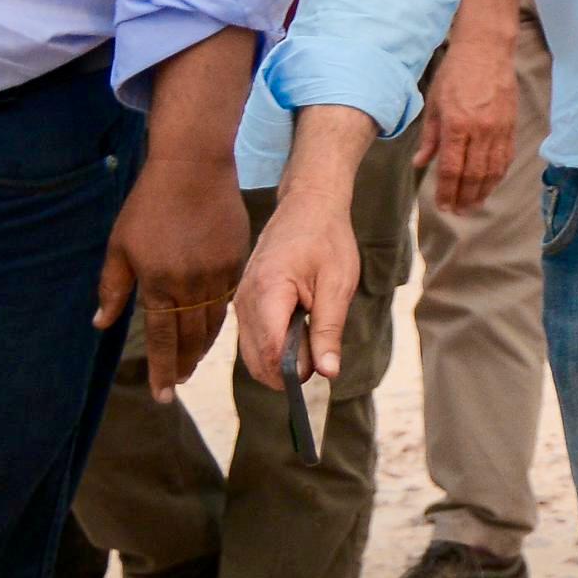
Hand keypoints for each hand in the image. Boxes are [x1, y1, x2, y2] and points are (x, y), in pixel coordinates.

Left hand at [98, 141, 250, 391]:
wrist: (193, 168)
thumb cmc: (148, 205)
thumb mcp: (119, 247)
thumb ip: (112, 289)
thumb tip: (101, 324)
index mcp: (159, 284)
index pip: (163, 340)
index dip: (162, 370)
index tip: (163, 395)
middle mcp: (192, 286)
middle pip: (190, 338)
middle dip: (183, 365)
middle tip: (177, 384)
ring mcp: (217, 274)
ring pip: (212, 323)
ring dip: (201, 346)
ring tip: (192, 362)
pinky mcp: (235, 260)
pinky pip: (227, 299)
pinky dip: (217, 319)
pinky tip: (209, 327)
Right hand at [232, 187, 361, 390]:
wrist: (308, 205)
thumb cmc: (327, 240)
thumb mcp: (338, 285)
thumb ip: (329, 331)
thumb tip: (328, 373)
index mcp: (267, 293)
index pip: (268, 352)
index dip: (291, 372)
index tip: (317, 372)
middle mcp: (244, 300)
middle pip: (256, 358)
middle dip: (286, 370)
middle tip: (319, 355)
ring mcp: (240, 300)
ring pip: (251, 351)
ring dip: (279, 358)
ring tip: (312, 336)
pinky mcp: (243, 301)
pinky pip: (252, 336)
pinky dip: (273, 344)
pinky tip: (298, 328)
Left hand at [418, 32, 519, 218]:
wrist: (486, 50)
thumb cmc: (455, 73)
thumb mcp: (434, 103)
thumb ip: (429, 136)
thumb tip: (420, 163)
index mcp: (457, 124)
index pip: (451, 168)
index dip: (447, 191)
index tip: (442, 205)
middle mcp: (480, 129)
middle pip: (473, 174)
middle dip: (464, 197)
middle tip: (457, 212)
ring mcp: (499, 128)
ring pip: (492, 169)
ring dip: (483, 191)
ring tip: (474, 205)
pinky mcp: (511, 125)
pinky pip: (506, 157)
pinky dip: (498, 175)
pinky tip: (490, 184)